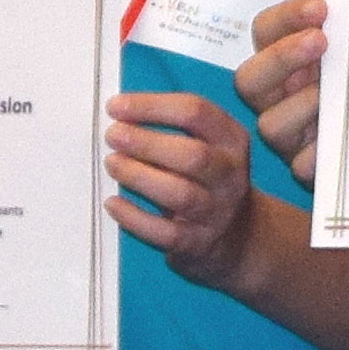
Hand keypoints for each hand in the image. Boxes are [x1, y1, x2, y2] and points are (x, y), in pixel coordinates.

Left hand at [103, 91, 257, 290]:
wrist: (236, 234)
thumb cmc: (207, 178)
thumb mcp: (209, 144)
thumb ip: (174, 127)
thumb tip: (121, 113)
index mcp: (231, 140)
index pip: (195, 112)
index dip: (152, 106)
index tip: (116, 107)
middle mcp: (229, 174)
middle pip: (192, 155)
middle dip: (146, 142)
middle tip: (113, 136)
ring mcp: (216, 211)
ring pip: (179, 193)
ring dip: (139, 175)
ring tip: (112, 163)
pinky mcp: (198, 242)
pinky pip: (164, 232)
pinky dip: (134, 217)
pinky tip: (113, 203)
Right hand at [233, 0, 327, 187]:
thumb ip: (346, 31)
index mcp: (283, 60)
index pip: (265, 31)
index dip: (287, 17)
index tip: (321, 8)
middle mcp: (276, 96)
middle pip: (250, 78)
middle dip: (282, 57)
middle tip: (320, 41)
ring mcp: (287, 134)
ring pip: (270, 125)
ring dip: (300, 106)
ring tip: (329, 94)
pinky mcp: (306, 168)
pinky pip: (301, 166)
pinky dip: (315, 154)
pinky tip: (332, 142)